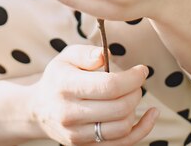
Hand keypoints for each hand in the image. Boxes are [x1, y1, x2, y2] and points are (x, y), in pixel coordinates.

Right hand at [29, 44, 157, 144]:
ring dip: (135, 109)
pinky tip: (150, 116)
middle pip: (119, 108)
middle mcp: (70, 113)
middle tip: (137, 82)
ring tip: (133, 95)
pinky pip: (121, 145)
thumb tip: (104, 56)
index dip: (132, 78)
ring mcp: (77, 135)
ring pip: (122, 128)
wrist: (39, 109)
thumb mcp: (66, 57)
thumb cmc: (58, 77)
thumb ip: (86, 53)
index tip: (142, 70)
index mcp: (66, 86)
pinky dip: (141, 131)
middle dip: (136, 92)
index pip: (108, 86)